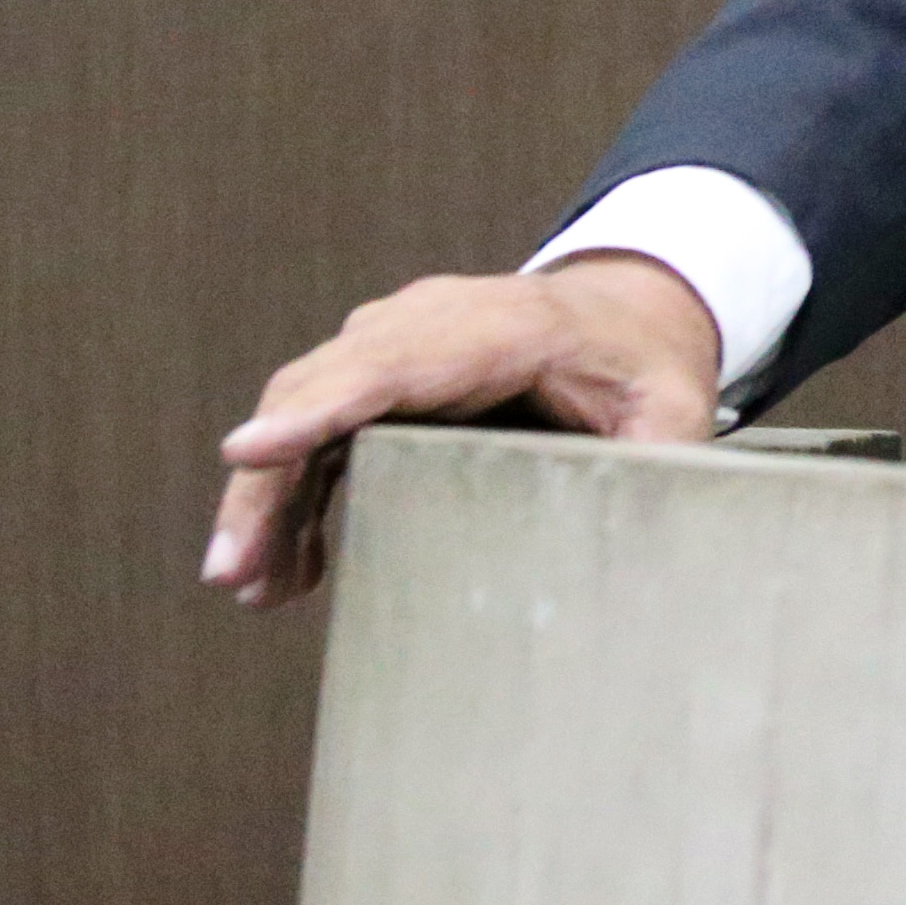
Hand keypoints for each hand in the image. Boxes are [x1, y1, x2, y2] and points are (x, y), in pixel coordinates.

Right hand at [201, 251, 724, 605]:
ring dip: (265, 499)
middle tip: (230, 572)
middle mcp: (429, 323)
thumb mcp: (675, 408)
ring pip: (303, 409)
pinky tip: (284, 571)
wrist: (625, 316)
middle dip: (266, 480)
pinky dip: (291, 495)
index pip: (392, 364)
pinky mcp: (381, 378)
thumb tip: (649, 526)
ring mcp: (396, 344)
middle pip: (323, 389)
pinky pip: (318, 429)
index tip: (247, 450)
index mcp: (502, 328)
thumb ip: (662, 456)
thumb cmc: (645, 367)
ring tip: (248, 588)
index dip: (317, 410)